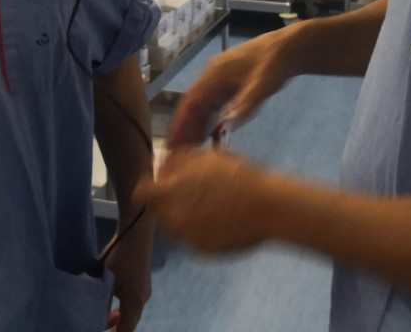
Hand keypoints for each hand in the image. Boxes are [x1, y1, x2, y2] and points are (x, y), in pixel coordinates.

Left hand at [102, 196, 153, 331]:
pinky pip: (131, 301)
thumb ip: (102, 303)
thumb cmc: (121, 253)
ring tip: (100, 313)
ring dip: (116, 316)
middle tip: (94, 324)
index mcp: (136, 302)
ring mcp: (144, 290)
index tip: (96, 330)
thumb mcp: (107, 279)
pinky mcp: (142, 281)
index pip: (125, 331)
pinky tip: (109, 299)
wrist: (137, 228)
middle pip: (129, 323)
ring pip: (130, 312)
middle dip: (112, 327)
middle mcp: (143, 299)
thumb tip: (96, 320)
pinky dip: (120, 306)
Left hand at [135, 148, 276, 253]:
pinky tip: (219, 217)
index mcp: (171, 195)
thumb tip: (165, 165)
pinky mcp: (204, 252)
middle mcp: (175, 221)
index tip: (162, 180)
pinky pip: (193, 238)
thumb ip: (179, 161)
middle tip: (189, 189)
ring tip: (206, 202)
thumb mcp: (207, 158)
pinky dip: (199, 228)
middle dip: (167, 200)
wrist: (269, 209)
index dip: (149, 185)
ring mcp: (189, 240)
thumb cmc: (239, 177)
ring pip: (174, 227)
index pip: (141, 194)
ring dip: (181, 215)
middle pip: (158, 211)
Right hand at [167, 29, 296, 147]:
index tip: (175, 140)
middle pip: (194, 105)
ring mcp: (220, 81)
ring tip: (191, 148)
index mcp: (215, 73)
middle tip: (180, 152)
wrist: (288, 49)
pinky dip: (209, 120)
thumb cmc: (274, 63)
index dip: (182, 121)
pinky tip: (208, 135)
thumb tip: (230, 123)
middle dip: (186, 127)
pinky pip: (214, 106)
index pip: (191, 100)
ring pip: (203, 106)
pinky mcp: (229, 86)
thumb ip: (247, 103)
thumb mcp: (262, 84)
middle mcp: (213, 77)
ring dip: (196, 125)